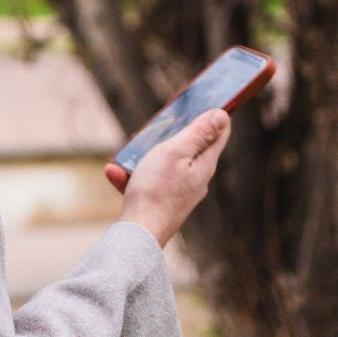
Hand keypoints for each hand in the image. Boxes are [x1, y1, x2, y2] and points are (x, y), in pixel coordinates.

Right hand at [106, 108, 231, 247]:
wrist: (138, 235)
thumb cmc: (155, 191)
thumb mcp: (175, 152)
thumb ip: (198, 134)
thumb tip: (222, 116)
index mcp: (204, 164)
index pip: (219, 133)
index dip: (214, 115)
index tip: (203, 101)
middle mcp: (197, 180)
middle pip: (190, 148)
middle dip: (170, 136)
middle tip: (152, 130)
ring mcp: (180, 193)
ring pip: (164, 165)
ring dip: (143, 158)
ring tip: (123, 160)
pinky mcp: (164, 204)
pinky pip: (149, 182)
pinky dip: (133, 177)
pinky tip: (115, 174)